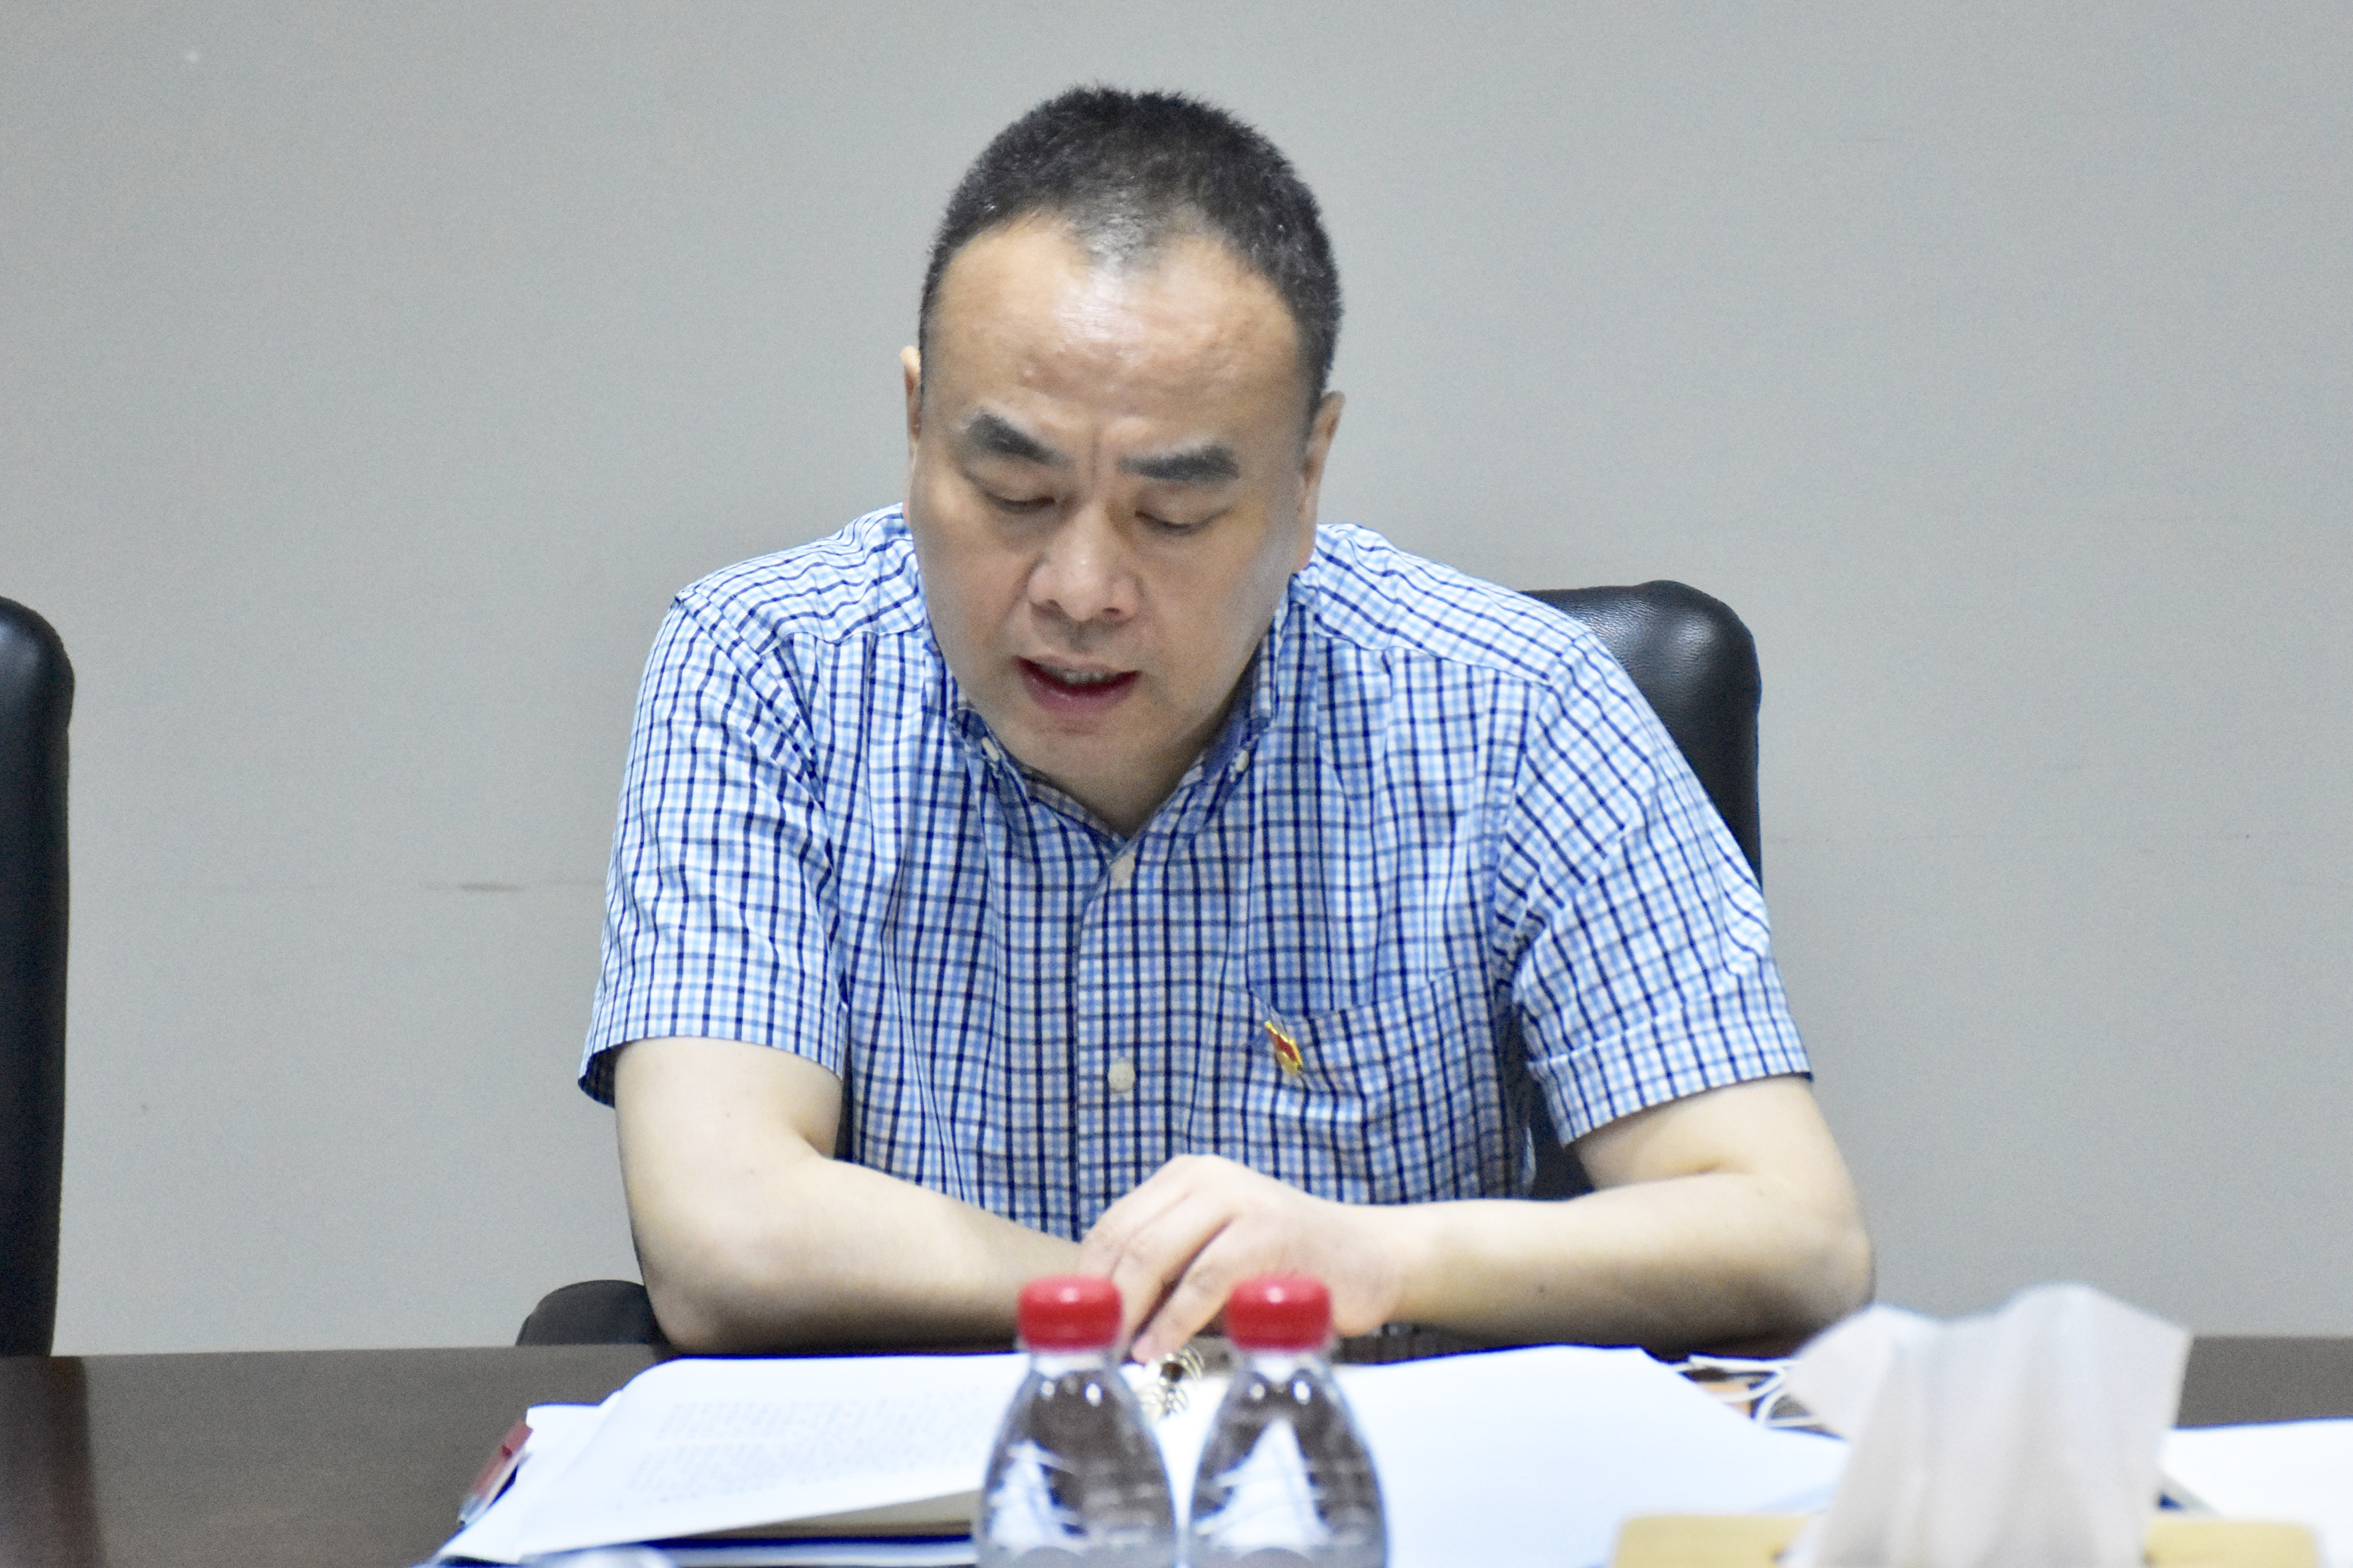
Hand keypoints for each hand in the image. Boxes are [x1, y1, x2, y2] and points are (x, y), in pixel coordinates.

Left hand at [1077, 1154, 1416, 1360]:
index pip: (1113, 1226)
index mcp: (1185, 1178)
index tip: (1066, 1329)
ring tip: (1115, 1352)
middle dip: (1100, 1298)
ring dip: (1129, 1310)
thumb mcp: (1212, 1257)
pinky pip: (1204, 1278)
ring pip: (1156, 1253)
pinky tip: (1157, 1347)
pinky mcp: (1269, 1231)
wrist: (1369, 1259)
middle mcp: (1207, 1179)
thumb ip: (1163, 1275)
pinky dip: (1173, 1319)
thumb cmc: (1282, 1268)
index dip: (1084, 1279)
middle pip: (1127, 1239)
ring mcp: (1240, 1199)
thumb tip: (1095, 1321)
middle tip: (1085, 1348)